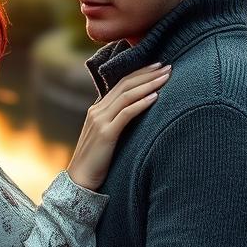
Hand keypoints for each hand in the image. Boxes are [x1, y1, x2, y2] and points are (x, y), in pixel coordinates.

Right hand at [66, 62, 170, 189]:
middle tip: (167, 66)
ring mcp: (100, 121)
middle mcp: (97, 111)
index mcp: (97, 109)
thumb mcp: (106, 137)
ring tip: (165, 77)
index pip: (120, 84)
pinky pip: (126, 113)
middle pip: (125, 84)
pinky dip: (141, 103)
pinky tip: (155, 97)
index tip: (158, 67)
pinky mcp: (106, 134)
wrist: (80, 181)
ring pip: (127, 95)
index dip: (140, 73)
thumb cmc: (97, 162)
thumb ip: (116, 123)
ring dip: (148, 84)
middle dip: (147, 74)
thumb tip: (136, 115)